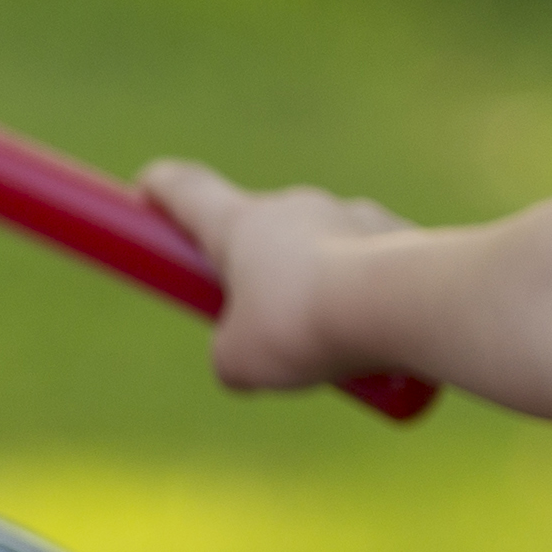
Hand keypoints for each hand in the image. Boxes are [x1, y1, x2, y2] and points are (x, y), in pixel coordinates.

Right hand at [139, 159, 414, 393]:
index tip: (147, 188)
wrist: (403, 305)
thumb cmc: (303, 325)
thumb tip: (239, 364)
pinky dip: (370, 299)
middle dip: (255, 271)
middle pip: (260, 230)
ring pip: (322, 249)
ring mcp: (353, 214)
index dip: (161, 189)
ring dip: (319, 289)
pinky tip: (383, 341)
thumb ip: (229, 358)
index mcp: (241, 224)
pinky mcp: (403, 236)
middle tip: (263, 326)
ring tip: (336, 348)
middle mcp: (295, 206)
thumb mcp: (241, 362)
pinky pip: (375, 267)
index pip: (187, 190)